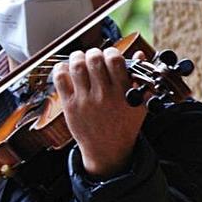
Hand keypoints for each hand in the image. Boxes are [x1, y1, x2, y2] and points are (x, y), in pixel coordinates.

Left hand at [51, 47, 145, 179]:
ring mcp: (85, 101)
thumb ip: (140, 80)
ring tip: (80, 58)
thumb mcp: (139, 105)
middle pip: (94, 60)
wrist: (107, 150)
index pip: (115, 60)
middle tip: (94, 56)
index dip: (111, 51)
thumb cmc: (124, 126)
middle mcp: (103, 95)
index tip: (110, 54)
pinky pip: (61, 80)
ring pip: (77, 66)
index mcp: (122, 93)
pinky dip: (61, 69)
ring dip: (77, 57)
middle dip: (94, 53)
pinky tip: (66, 68)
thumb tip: (140, 54)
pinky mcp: (70, 106)